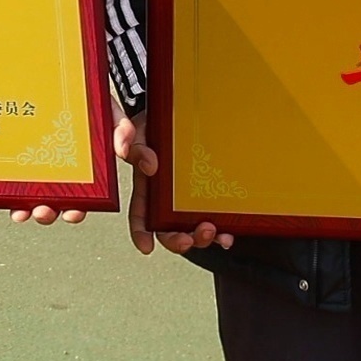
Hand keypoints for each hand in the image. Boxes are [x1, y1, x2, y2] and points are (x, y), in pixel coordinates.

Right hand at [115, 115, 233, 256]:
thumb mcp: (137, 132)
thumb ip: (132, 145)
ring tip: (212, 232)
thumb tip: (149, 164)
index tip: (146, 247)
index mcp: (147, 187)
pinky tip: (228, 233)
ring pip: (192, 228)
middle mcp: (167, 198)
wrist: (178, 113)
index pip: (140, 215)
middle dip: (176, 240)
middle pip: (167, 230)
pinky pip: (215, 216)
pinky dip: (223, 229)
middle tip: (187, 239)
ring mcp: (189, 199)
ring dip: (201, 237)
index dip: (141, 233)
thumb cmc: (154, 125)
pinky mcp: (208, 193)